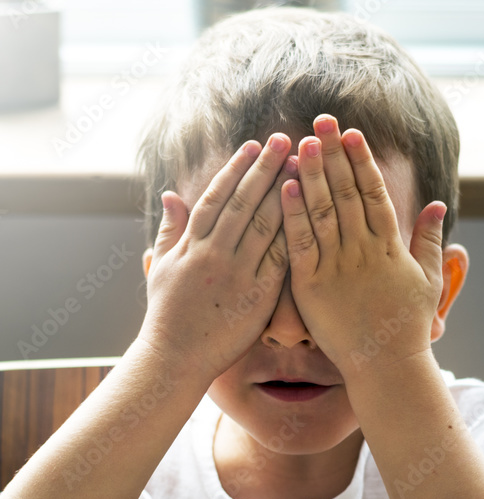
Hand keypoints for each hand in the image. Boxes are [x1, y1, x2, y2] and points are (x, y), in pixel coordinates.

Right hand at [137, 134, 295, 380]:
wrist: (175, 358)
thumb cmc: (167, 314)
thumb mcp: (158, 267)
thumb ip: (169, 229)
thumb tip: (171, 194)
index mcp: (191, 244)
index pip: (217, 197)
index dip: (236, 169)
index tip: (253, 145)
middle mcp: (214, 253)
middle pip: (244, 203)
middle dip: (265, 169)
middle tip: (284, 140)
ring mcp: (236, 274)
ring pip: (264, 225)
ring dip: (284, 193)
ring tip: (301, 167)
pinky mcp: (257, 295)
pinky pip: (279, 259)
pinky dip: (293, 234)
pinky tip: (310, 213)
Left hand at [280, 115, 447, 380]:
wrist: (387, 367)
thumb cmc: (408, 326)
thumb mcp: (428, 280)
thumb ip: (429, 239)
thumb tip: (436, 204)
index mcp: (390, 247)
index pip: (374, 193)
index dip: (362, 160)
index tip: (352, 133)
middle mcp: (363, 251)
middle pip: (346, 192)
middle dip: (333, 154)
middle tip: (321, 120)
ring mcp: (337, 267)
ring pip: (322, 211)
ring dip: (311, 174)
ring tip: (300, 142)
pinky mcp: (311, 286)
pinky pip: (300, 244)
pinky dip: (292, 215)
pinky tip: (284, 187)